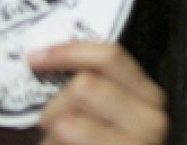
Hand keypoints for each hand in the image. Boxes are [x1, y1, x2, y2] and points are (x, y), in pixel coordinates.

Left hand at [29, 41, 167, 144]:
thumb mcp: (94, 114)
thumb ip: (85, 85)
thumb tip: (43, 56)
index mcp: (148, 96)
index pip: (110, 57)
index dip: (67, 51)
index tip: (34, 58)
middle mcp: (151, 120)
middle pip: (84, 86)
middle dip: (56, 105)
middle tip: (56, 128)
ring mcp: (138, 144)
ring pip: (67, 121)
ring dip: (51, 138)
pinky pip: (59, 143)